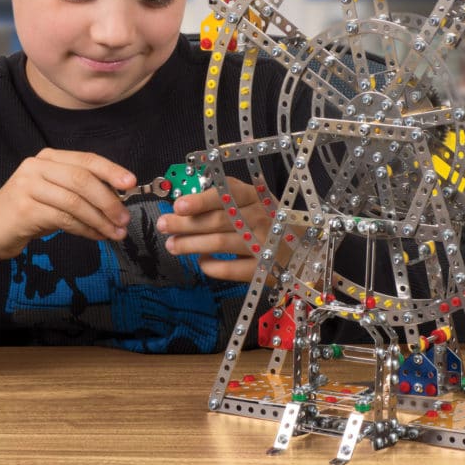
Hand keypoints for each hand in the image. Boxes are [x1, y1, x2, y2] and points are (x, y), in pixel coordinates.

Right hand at [0, 148, 135, 278]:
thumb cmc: (29, 211)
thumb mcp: (55, 193)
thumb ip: (81, 189)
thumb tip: (119, 197)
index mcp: (48, 157)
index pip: (86, 159)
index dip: (111, 170)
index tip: (131, 183)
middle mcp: (36, 167)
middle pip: (83, 180)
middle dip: (109, 200)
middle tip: (125, 218)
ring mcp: (28, 186)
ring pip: (75, 202)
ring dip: (101, 219)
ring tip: (116, 232)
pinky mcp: (24, 209)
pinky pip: (65, 219)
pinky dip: (86, 229)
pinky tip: (97, 236)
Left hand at [156, 176, 271, 281]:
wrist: (300, 249)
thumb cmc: (265, 220)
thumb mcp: (250, 202)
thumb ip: (222, 199)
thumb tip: (183, 205)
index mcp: (256, 196)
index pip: (226, 194)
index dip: (201, 200)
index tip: (178, 206)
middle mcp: (261, 218)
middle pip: (218, 220)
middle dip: (187, 224)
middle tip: (164, 225)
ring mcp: (263, 244)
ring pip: (220, 243)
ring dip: (192, 244)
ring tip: (172, 245)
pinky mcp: (262, 269)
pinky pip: (230, 270)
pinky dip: (211, 266)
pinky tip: (201, 262)